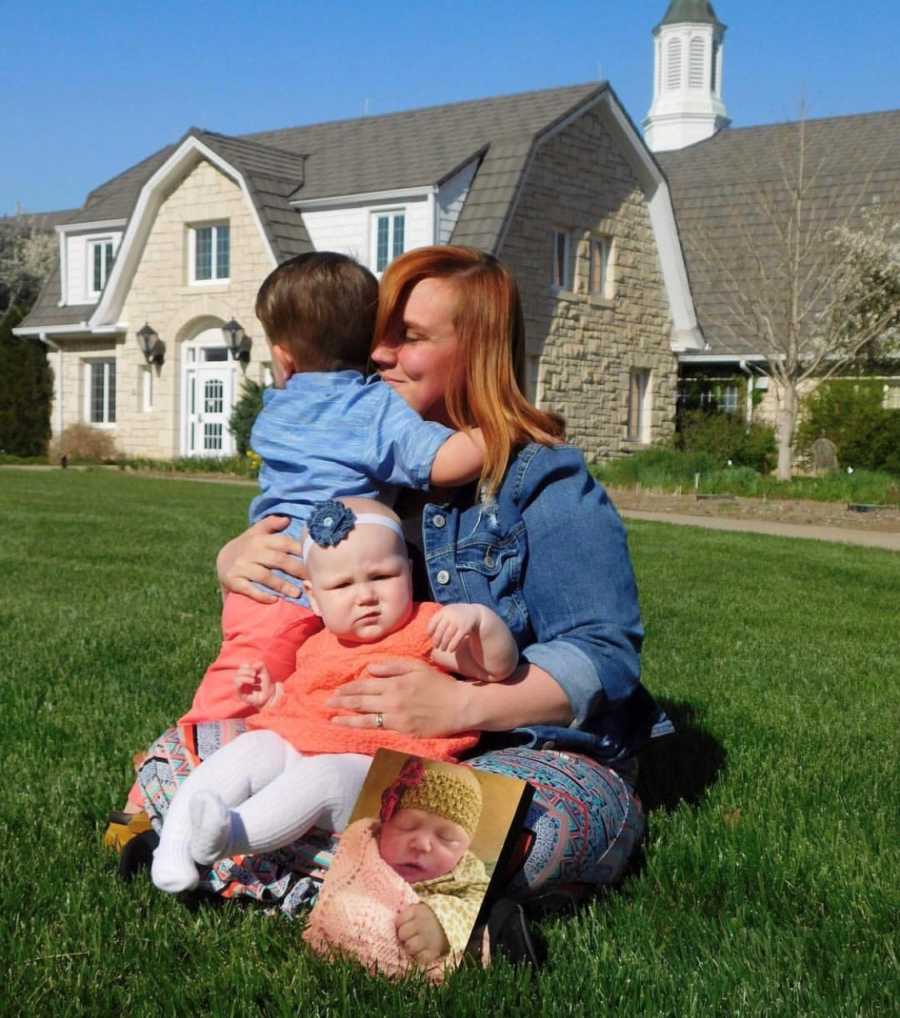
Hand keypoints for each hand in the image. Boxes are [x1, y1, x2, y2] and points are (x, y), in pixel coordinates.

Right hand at [217, 516, 305, 602]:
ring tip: (297, 593)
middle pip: (278, 560)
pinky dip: (262, 595)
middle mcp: (251, 551)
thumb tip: (287, 519)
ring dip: (282, 585)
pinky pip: (249, 589)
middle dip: (297, 570)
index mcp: (260, 539)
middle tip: (311, 580)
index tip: (314, 559)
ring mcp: (241, 567)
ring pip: (265, 576)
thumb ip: (271, 524)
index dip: (300, 551)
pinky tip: (274, 600)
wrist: (221, 560)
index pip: (284, 543)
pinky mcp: (233, 580)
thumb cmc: (247, 546)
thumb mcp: (256, 532)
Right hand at [234, 661, 273, 708]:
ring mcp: (241, 688)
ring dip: (245, 677)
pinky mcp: (241, 695)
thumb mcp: (265, 671)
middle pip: (237, 673)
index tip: (253, 668)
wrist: (270, 695)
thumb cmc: (266, 684)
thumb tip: (252, 666)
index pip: (241, 668)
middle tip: (254, 674)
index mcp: (246, 675)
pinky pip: (237, 688)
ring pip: (236, 679)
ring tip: (253, 680)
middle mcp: (242, 681)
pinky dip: (241, 682)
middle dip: (246, 671)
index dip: (245, 666)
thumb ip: (260, 665)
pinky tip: (249, 682)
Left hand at [325, 658, 474, 736]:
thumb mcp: (416, 667)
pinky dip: (363, 728)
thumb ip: (392, 667)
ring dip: (346, 718)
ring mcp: (396, 718)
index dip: (349, 689)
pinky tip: (354, 728)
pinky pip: (378, 729)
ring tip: (332, 718)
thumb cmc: (438, 684)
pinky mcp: (402, 731)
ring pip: (365, 718)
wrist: (458, 706)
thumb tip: (370, 669)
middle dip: (342, 702)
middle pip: (361, 701)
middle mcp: (392, 700)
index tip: (336, 691)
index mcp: (394, 683)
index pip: (365, 685)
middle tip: (327, 704)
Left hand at [396, 903, 449, 965]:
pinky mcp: (434, 951)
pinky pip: (420, 958)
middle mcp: (422, 923)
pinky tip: (422, 951)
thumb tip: (391, 920)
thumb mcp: (418, 908)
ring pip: (410, 947)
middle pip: (402, 934)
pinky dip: (420, 956)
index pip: (399, 921)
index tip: (403, 925)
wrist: (451, 921)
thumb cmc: (428, 916)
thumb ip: (406, 913)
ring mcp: (428, 938)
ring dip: (410, 947)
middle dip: (403, 936)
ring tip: (415, 944)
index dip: (399, 925)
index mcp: (417, 911)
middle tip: (408, 936)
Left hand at [427, 603, 481, 653]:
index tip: (430, 637)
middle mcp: (450, 616)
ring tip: (442, 649)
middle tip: (435, 646)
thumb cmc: (456, 615)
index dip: (430, 631)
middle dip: (436, 640)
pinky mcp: (464, 628)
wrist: (474, 612)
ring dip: (444, 645)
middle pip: (439, 631)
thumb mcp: (447, 612)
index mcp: (444, 611)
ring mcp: (457, 622)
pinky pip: (457, 639)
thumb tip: (428, 634)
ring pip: (447, 636)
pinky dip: (452, 646)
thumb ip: (438, 620)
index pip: (433, 622)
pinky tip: (450, 650)